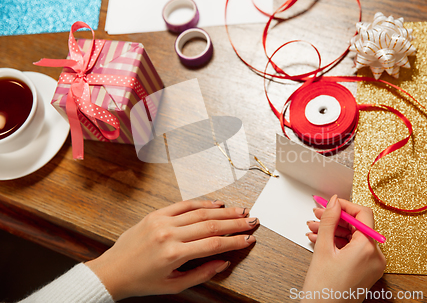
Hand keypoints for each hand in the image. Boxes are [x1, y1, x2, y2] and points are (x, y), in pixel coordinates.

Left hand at [86, 199, 257, 300]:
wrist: (112, 271)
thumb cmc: (141, 281)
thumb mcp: (173, 285)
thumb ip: (201, 273)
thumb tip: (224, 262)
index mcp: (173, 254)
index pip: (213, 244)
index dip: (235, 241)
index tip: (249, 238)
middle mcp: (169, 234)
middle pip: (211, 225)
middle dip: (235, 222)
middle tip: (252, 220)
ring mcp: (162, 221)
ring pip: (200, 212)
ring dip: (223, 210)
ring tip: (240, 210)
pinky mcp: (156, 214)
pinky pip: (183, 204)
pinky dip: (202, 203)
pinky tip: (216, 203)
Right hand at [302, 195, 385, 301]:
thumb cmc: (324, 289)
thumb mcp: (323, 248)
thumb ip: (330, 220)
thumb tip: (334, 202)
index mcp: (368, 249)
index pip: (363, 214)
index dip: (345, 206)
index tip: (330, 204)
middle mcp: (376, 257)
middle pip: (357, 226)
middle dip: (335, 219)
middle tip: (318, 215)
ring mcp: (372, 265)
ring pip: (354, 238)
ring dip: (333, 231)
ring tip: (314, 229)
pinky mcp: (366, 271)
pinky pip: (354, 249)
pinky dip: (338, 243)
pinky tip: (320, 240)